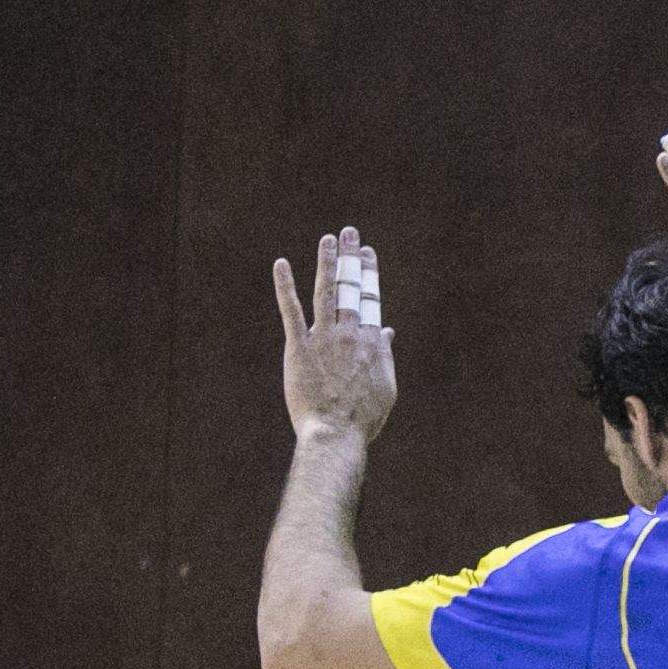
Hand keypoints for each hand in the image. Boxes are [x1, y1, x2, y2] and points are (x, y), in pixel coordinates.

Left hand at [272, 227, 397, 441]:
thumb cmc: (362, 419)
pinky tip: (281, 265)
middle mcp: (350, 334)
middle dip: (352, 258)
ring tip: (328, 240)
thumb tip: (385, 330)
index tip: (368, 254)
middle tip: (350, 234)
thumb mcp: (385, 388)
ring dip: (327, 262)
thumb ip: (384, 355)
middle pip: (351, 288)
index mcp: (371, 343)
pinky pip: (291, 312)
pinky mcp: (299, 348)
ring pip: (326, 292)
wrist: (335, 435)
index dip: (369, 273)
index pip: (370, 299)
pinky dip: (285, 286)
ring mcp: (324, 339)